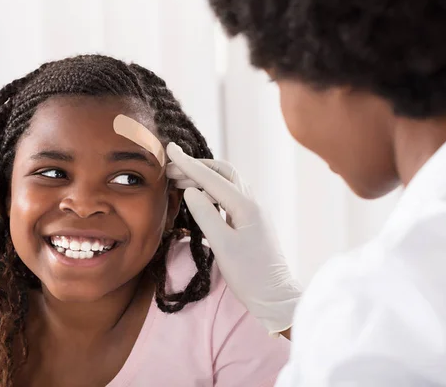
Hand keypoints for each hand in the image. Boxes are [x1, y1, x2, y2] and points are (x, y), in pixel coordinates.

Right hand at [166, 143, 301, 334]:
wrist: (275, 297)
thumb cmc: (250, 275)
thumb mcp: (223, 245)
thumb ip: (205, 215)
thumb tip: (190, 191)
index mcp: (246, 206)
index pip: (212, 178)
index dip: (189, 164)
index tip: (170, 149)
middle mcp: (252, 204)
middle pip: (223, 173)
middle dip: (197, 167)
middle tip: (172, 169)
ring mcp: (252, 213)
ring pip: (227, 185)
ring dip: (204, 179)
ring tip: (180, 182)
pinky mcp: (250, 224)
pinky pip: (229, 198)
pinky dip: (211, 193)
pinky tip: (200, 199)